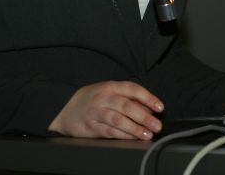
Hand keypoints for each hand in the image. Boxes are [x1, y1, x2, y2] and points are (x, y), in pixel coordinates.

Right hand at [49, 80, 163, 139]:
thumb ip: (128, 98)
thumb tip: (149, 109)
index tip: (160, 107)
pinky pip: (109, 132)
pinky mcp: (90, 127)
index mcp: (110, 86)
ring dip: (135, 128)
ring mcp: (96, 113)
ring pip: (118, 120)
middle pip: (126, 106)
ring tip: (147, 134)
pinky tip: (132, 138)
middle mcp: (103, 98)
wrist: (64, 108)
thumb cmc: (93, 99)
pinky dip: (123, 136)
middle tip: (157, 125)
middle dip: (144, 116)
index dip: (148, 98)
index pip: (132, 89)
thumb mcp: (109, 92)